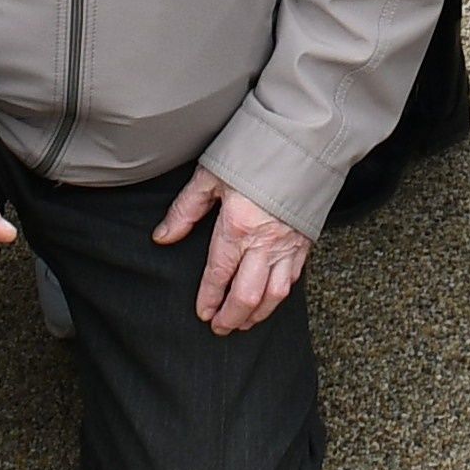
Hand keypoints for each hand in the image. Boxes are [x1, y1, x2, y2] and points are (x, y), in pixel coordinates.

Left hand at [162, 166, 309, 334]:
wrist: (303, 141)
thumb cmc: (256, 153)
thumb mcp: (211, 176)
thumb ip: (186, 210)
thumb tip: (164, 236)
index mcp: (236, 227)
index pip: (218, 275)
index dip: (208, 299)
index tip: (202, 313)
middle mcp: (264, 243)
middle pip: (246, 296)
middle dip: (231, 318)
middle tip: (219, 328)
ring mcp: (287, 246)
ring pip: (273, 296)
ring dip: (256, 315)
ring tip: (243, 324)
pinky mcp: (305, 243)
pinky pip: (292, 280)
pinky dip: (279, 297)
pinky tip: (270, 300)